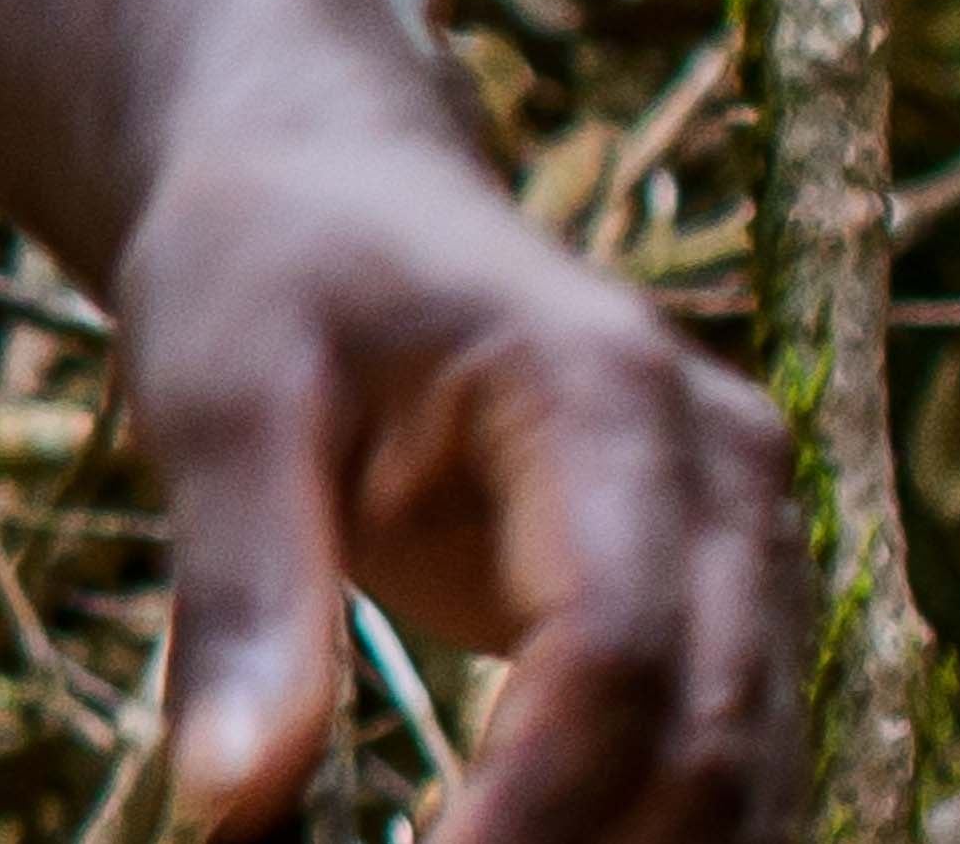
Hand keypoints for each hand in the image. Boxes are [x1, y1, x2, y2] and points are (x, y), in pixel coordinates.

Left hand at [116, 135, 803, 841]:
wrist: (332, 182)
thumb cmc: (264, 263)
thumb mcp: (216, 393)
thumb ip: (243, 587)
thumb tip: (230, 800)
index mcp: (604, 392)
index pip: (609, 653)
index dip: (528, 806)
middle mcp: (725, 469)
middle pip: (705, 734)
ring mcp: (743, 538)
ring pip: (744, 772)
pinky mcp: (716, 597)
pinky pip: (717, 758)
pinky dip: (644, 841)